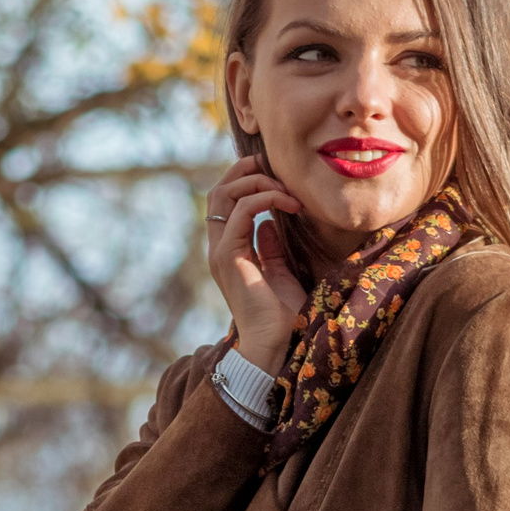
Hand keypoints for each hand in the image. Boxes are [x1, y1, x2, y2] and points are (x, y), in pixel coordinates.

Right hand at [206, 159, 307, 372]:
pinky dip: (266, 199)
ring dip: (257, 181)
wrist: (275, 344)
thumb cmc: (283, 316)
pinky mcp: (229, 257)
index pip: (227, 200)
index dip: (247, 178)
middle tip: (277, 166)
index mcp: (229, 250)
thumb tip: (270, 223)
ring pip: (224, 194)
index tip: (279, 175)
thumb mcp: (280, 272)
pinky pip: (242, 211)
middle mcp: (219, 247)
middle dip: (247, 170)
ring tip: (288, 189)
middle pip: (219, 191)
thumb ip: (271, 248)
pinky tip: (290, 205)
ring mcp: (220, 251)